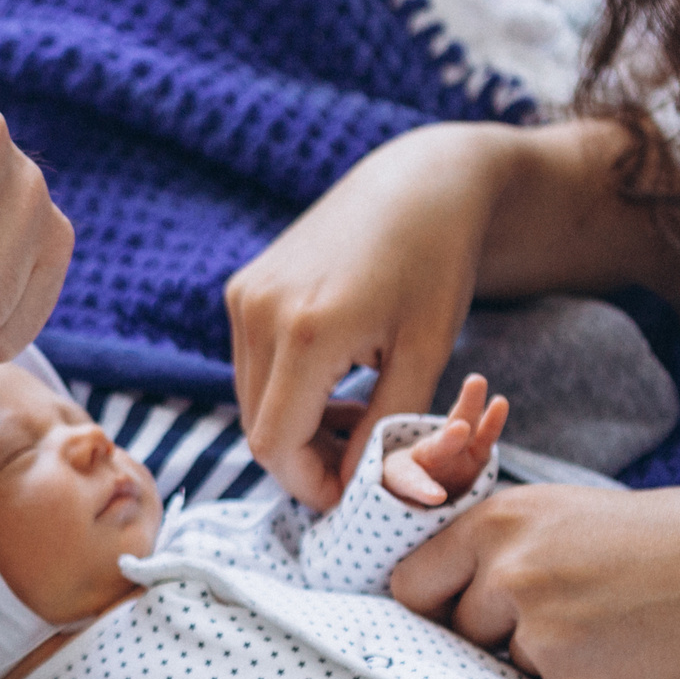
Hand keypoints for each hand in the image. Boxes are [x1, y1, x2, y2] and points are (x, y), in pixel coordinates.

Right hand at [227, 125, 506, 509]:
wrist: (419, 183)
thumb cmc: (437, 265)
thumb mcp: (426, 354)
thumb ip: (388, 427)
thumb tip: (356, 487)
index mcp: (308, 331)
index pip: (276, 444)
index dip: (308, 483)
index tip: (349, 495)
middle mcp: (260, 312)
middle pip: (257, 427)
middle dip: (304, 458)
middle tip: (360, 459)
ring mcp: (244, 297)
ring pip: (250, 401)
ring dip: (293, 426)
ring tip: (353, 416)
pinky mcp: (241, 289)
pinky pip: (250, 366)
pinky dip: (284, 391)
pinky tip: (333, 381)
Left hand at [390, 484, 679, 678]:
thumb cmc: (648, 543)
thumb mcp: (558, 517)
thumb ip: (492, 551)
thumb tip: (427, 598)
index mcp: (498, 525)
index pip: (411, 585)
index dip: (428, 607)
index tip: (447, 614)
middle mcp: (511, 576)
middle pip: (461, 632)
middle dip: (500, 632)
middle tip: (568, 609)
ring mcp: (543, 634)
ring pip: (511, 666)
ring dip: (547, 658)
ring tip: (609, 625)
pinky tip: (629, 653)